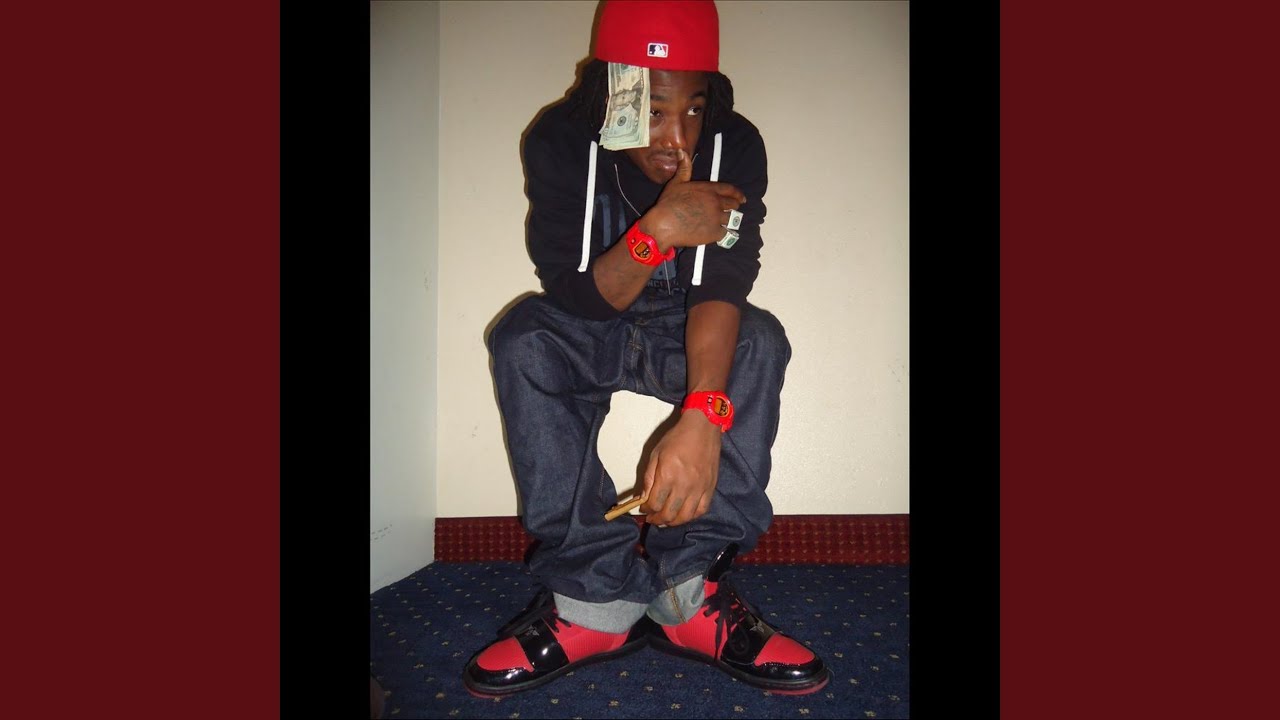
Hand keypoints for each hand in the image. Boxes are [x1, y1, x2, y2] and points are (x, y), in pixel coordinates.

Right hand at [639, 149, 745, 251]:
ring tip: (726, 222)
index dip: (737, 194)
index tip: (742, 198)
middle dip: (735, 206)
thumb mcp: (676, 183)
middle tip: (733, 209)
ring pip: (731, 219)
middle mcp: (716, 203)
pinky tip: (718, 232)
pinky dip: (722, 232)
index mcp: (709, 189)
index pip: (730, 190)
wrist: (664, 225)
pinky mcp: (714, 233)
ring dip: (729, 220)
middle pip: (733, 204)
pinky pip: (724, 232)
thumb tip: (682, 151)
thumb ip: (684, 168)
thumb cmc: (668, 203)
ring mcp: (717, 218)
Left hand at [639, 410, 722, 526]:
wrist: (703, 428)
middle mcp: (684, 486)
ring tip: (666, 519)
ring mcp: (699, 488)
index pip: (654, 503)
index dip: (646, 509)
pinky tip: (684, 514)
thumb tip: (643, 497)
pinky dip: (691, 516)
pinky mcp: (710, 488)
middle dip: (657, 519)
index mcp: (668, 476)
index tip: (643, 508)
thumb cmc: (677, 438)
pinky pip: (701, 510)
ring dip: (673, 522)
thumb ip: (649, 478)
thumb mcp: (656, 454)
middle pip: (669, 514)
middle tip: (652, 518)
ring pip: (685, 516)